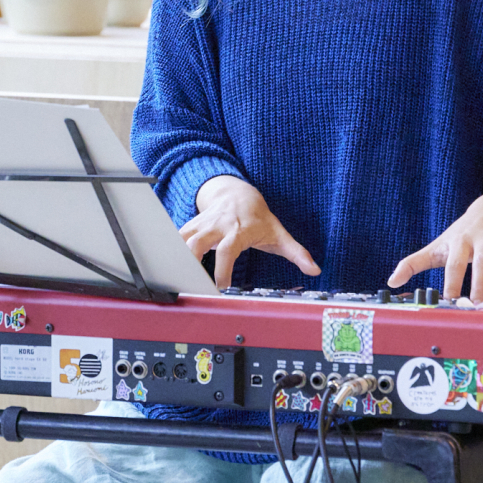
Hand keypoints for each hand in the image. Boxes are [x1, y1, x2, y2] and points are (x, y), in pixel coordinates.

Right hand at [181, 175, 319, 289]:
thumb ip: (296, 253)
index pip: (227, 251)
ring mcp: (202, 225)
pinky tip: (167, 265)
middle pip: (196, 243)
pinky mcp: (192, 225)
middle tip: (190, 285)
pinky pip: (176, 237)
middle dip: (190, 263)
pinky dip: (170, 249)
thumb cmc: (258, 217)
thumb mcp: (279, 234)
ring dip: (177, 257)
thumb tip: (314, 268)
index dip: (222, 270)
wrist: (237, 192)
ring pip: (182, 239)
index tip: (221, 289)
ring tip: (175, 278)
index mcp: (238, 231)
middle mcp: (218, 227)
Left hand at [387, 185, 482, 300]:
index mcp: (459, 242)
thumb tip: (392, 281)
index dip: (452, 279)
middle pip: (482, 260)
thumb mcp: (437, 246)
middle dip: (480, 280)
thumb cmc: (460, 234)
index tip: (449, 297)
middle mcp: (481, 241)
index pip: (454, 261)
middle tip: (477, 302)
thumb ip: (413, 263)